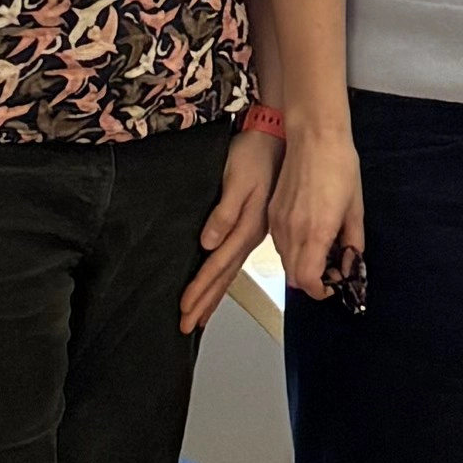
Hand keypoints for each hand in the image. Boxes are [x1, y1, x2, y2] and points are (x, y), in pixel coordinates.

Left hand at [187, 124, 282, 335]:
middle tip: (186, 326)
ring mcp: (253, 233)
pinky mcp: (252, 225)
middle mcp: (250, 236)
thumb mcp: (238, 179)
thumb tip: (209, 243)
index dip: (201, 291)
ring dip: (213, 295)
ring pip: (229, 272)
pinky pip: (234, 260)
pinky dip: (223, 277)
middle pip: (224, 277)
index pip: (217, 267)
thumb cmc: (255, 154)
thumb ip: (224, 212)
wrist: (277, 137)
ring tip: (200, 316)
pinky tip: (218, 284)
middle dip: (204, 303)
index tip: (185, 311)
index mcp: (246, 228)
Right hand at [270, 129, 367, 303]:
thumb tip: (352, 262)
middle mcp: (292, 232)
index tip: (335, 284)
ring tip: (322, 249)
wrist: (313, 136)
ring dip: (302, 264)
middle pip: (294, 276)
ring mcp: (278, 222)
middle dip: (313, 279)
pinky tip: (309, 233)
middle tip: (332, 267)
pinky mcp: (272, 212)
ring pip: (285, 261)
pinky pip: (279, 243)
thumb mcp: (355, 207)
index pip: (307, 280)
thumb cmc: (340, 166)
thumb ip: (353, 240)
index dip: (320, 290)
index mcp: (316, 232)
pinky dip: (293, 249)